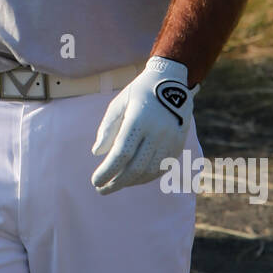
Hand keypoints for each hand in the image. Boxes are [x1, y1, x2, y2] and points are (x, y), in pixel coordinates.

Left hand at [91, 57, 198, 193]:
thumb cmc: (138, 93)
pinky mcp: (178, 144)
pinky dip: (146, 178)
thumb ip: (107, 128)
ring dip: (130, 182)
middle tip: (101, 190)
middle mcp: (157, 132)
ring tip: (115, 184)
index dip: (107, 171)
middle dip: (116, 183)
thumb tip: (97, 153)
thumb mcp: (118, 104)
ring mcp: (170, 140)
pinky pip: (161, 168)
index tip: (95, 182)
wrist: (171, 82)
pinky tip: (133, 179)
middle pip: (135, 167)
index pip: (121, 154)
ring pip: (149, 171)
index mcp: (139, 120)